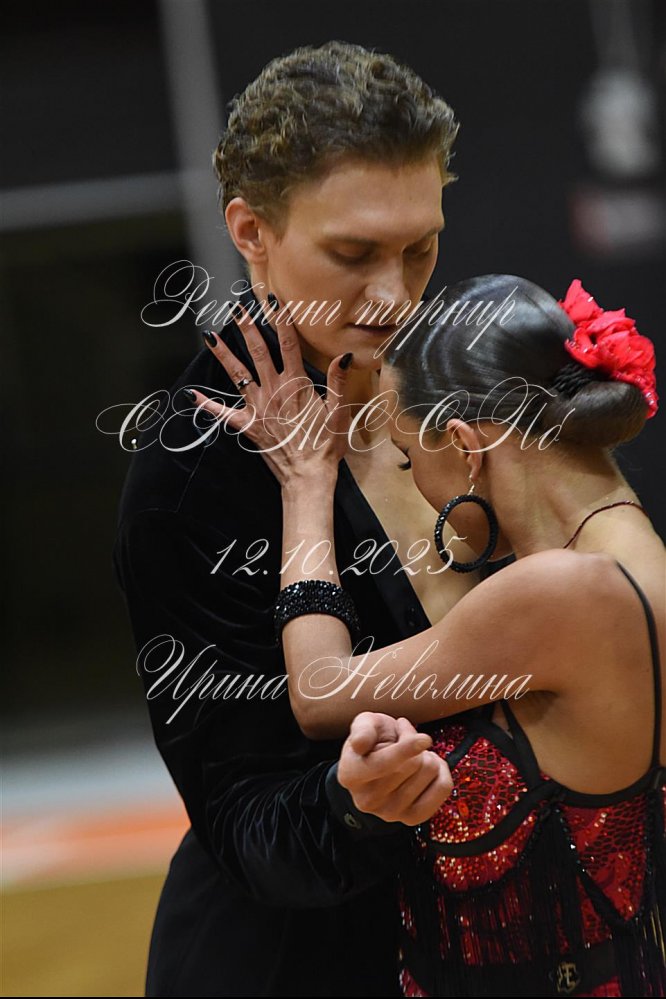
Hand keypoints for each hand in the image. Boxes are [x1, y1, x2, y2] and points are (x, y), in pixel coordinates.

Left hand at [189, 299, 352, 487]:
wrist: (307, 476)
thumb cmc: (325, 445)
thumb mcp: (339, 411)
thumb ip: (338, 381)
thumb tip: (344, 356)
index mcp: (296, 384)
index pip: (288, 344)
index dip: (280, 319)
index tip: (272, 300)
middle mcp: (273, 391)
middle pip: (258, 351)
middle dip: (247, 327)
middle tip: (237, 307)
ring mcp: (257, 407)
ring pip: (237, 375)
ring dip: (223, 354)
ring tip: (209, 336)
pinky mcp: (248, 426)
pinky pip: (223, 414)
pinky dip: (207, 404)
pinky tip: (192, 394)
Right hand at [338, 712, 452, 826]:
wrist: (377, 764)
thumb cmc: (372, 740)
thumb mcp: (364, 723)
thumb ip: (361, 729)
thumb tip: (360, 743)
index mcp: (351, 775)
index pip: (383, 764)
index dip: (407, 749)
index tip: (425, 739)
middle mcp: (367, 800)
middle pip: (412, 764)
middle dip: (414, 743)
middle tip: (404, 739)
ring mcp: (390, 813)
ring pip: (429, 772)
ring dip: (426, 756)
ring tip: (413, 755)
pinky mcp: (412, 818)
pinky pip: (443, 787)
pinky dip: (442, 771)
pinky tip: (428, 765)